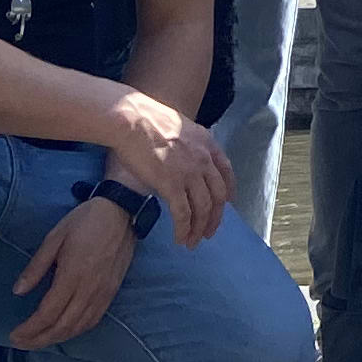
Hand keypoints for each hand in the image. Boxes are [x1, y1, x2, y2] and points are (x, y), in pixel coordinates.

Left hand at [9, 196, 138, 347]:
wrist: (122, 212)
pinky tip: (64, 331)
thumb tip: (18, 291)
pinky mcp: (112, 293)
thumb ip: (36, 266)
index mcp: (73, 274)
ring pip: (78, 327)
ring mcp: (103, 293)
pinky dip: (75, 331)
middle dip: (39, 340)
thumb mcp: (54, 237)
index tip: (14, 335)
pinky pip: (92, 320)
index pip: (48, 313)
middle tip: (21, 343)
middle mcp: (89, 289)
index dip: (29, 329)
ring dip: (56, 338)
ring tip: (38, 340)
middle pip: (62, 326)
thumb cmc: (85, 221)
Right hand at [99, 92, 231, 245]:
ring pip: (203, 208)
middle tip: (208, 232)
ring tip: (192, 242)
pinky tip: (180, 238)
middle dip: (215, 218)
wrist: (132, 120)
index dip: (228, 191)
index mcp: (207, 143)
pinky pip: (183, 214)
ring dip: (199, 229)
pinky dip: (184, 230)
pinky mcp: (172, 184)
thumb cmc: (147, 120)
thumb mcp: (180, 126)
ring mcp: (189, 173)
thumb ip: (189, 144)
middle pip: (218, 196)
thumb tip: (185, 156)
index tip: (227, 204)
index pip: (226, 172)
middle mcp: (203, 159)